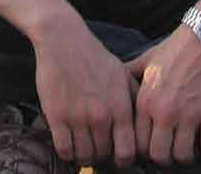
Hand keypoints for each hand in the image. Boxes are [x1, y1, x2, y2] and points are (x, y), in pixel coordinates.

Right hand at [32, 20, 138, 166]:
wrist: (64, 40)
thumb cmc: (94, 56)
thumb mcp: (122, 74)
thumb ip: (133, 99)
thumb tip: (144, 122)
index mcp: (121, 107)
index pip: (128, 152)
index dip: (123, 160)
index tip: (117, 157)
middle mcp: (102, 115)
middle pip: (103, 155)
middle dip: (101, 155)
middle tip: (96, 149)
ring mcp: (78, 117)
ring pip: (83, 155)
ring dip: (83, 155)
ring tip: (82, 147)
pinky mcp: (56, 116)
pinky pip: (63, 149)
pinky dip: (66, 152)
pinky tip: (68, 144)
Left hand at [128, 27, 200, 164]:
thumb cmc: (175, 49)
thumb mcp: (145, 61)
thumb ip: (129, 77)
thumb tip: (113, 87)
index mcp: (146, 102)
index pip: (138, 144)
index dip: (144, 151)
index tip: (152, 148)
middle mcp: (165, 112)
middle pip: (159, 156)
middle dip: (164, 158)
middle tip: (170, 151)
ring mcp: (190, 115)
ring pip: (183, 156)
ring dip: (186, 156)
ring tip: (188, 148)